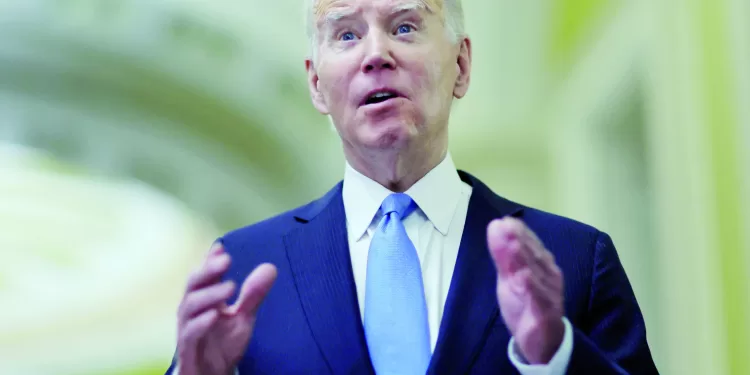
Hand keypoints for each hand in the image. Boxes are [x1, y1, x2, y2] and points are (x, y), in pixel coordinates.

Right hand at [176, 243, 276, 374]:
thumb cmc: (223, 345)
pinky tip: (215, 314)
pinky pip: (189, 334)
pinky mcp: (187, 349)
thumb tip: (270, 267)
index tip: (221, 247)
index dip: (209, 260)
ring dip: (209, 294)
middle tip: (226, 260)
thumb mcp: (243, 318)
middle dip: (208, 270)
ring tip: (230, 287)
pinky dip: (200, 323)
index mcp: (204, 300)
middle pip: (193, 284)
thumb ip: (253, 295)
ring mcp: (187, 329)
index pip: (204, 275)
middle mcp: (192, 311)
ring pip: (188, 306)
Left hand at [487, 217, 564, 363]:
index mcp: (540, 264)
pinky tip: (523, 279)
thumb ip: (503, 254)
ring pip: (536, 276)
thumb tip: (496, 224)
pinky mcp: (545, 314)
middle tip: (506, 226)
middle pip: (533, 257)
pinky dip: (532, 289)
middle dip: (520, 241)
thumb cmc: (525, 302)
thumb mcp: (509, 277)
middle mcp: (548, 276)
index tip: (504, 221)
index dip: (518, 233)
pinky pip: (539, 301)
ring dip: (525, 260)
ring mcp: (548, 294)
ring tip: (513, 246)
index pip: (530, 244)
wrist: (542, 340)